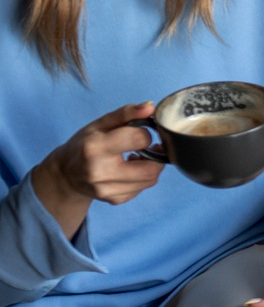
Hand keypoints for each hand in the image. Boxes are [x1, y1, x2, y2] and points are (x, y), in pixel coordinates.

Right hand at [30, 101, 164, 237]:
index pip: (139, 139)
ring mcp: (107, 189)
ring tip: (137, 156)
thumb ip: (126, 113)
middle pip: (151, 167)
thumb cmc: (84, 144)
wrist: (65, 174)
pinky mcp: (114, 200)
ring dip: (151, 166)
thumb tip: (151, 107)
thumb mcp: (100, 124)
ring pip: (151, 179)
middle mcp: (100, 171)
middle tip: (147, 147)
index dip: (146, 133)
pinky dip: (141, 178)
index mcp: (95, 147)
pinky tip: (129, 170)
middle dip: (156, 155)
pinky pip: (142, 188)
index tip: (140, 132)